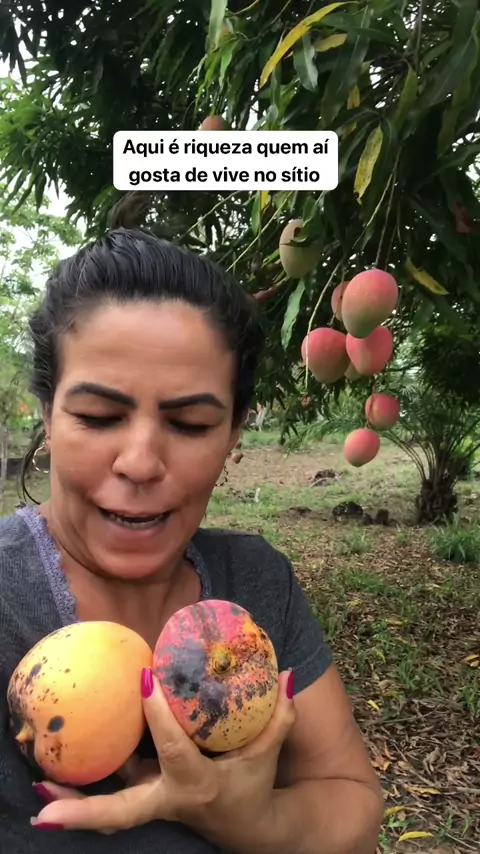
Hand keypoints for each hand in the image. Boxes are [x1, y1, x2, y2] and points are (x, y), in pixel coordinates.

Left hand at [31, 667, 294, 850]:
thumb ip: (278, 715)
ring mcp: (154, 802)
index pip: (174, 748)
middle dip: (82, 810)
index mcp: (198, 784)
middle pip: (120, 811)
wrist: (251, 830)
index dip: (159, 716)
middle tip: (42, 803)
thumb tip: (285, 672)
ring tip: (40, 784)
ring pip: (109, 808)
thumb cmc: (256, 785)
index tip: (145, 679)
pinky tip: (63, 770)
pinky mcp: (147, 798)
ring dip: (74, 801)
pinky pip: (115, 794)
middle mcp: (169, 798)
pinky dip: (90, 788)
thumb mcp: (267, 752)